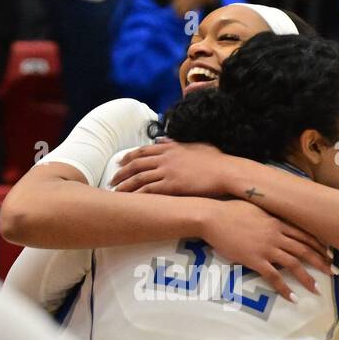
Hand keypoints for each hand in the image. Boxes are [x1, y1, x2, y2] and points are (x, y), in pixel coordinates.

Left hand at [112, 139, 234, 196]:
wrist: (226, 171)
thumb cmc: (216, 160)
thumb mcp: (195, 145)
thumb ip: (176, 142)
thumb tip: (164, 139)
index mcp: (170, 148)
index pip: (143, 151)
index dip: (129, 156)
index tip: (120, 161)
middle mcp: (165, 158)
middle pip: (136, 164)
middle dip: (122, 172)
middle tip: (112, 179)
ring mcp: (168, 171)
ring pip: (139, 178)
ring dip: (125, 185)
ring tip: (115, 192)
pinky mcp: (172, 185)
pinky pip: (149, 190)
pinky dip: (137, 195)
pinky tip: (130, 200)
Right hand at [200, 198, 333, 300]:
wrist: (212, 217)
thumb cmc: (229, 210)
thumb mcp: (254, 207)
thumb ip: (268, 215)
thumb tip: (275, 219)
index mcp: (276, 222)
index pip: (304, 234)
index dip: (318, 245)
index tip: (328, 254)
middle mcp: (276, 235)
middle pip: (304, 250)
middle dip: (321, 262)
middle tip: (333, 272)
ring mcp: (266, 248)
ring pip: (294, 264)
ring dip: (307, 278)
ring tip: (317, 290)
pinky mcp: (255, 260)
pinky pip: (274, 277)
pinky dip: (284, 289)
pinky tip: (292, 298)